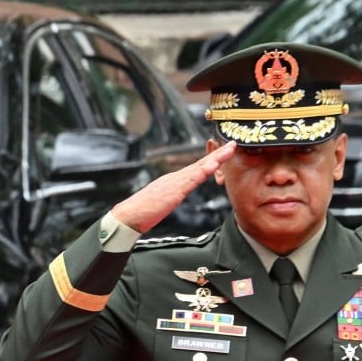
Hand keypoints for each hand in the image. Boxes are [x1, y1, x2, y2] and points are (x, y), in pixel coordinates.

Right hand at [111, 141, 234, 232]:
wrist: (128, 216)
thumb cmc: (142, 213)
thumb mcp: (160, 203)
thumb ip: (169, 197)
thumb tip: (172, 197)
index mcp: (173, 181)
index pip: (196, 168)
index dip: (211, 159)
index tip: (224, 152)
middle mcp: (175, 177)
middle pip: (201, 163)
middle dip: (218, 153)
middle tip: (233, 143)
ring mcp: (175, 182)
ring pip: (200, 167)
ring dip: (217, 157)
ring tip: (230, 149)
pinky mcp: (174, 190)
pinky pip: (193, 178)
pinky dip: (205, 170)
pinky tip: (215, 164)